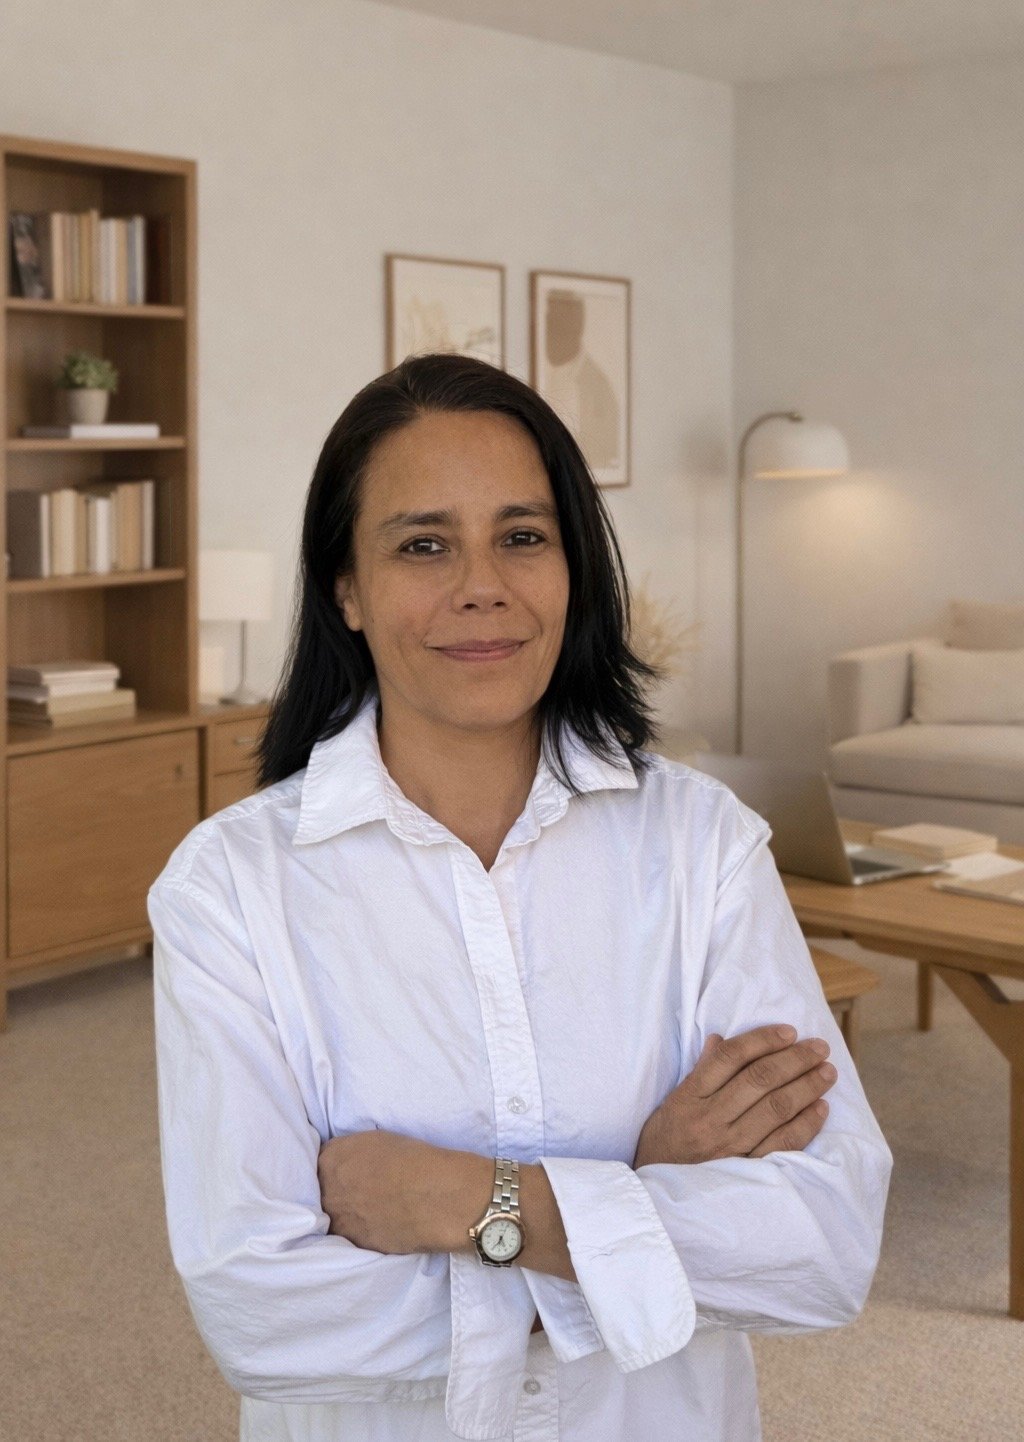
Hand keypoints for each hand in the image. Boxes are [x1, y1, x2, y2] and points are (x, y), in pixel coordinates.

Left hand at [317, 1129, 487, 1254]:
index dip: (337, 1167)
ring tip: (371, 1209)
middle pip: (322, 1191)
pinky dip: (360, 1231)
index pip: (321, 1162)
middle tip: (361, 1190)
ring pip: (333, 1217)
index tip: (349, 1170)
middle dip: (337, 1191)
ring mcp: (338, 1221)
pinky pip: (350, 1236)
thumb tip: (347, 1164)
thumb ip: (351, 1152)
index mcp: (331, 1159)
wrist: (437, 1196)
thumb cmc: (414, 1159)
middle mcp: (327, 1191)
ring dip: (346, 1214)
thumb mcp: (375, 1140)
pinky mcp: (354, 1244)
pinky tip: (380, 1224)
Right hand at [632, 1026, 836, 1166]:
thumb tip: (721, 1040)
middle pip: (759, 1080)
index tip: (788, 1031)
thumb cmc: (666, 1141)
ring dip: (807, 1087)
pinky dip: (806, 1124)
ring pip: (776, 1109)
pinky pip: (783, 1144)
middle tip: (819, 1047)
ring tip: (827, 1072)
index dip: (762, 1040)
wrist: (660, 1194)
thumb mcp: (674, 1102)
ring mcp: (730, 1147)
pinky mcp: (747, 1172)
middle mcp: (710, 1119)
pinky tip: (821, 1108)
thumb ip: (700, 1072)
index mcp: (690, 1096)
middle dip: (795, 1059)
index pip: (730, 1058)